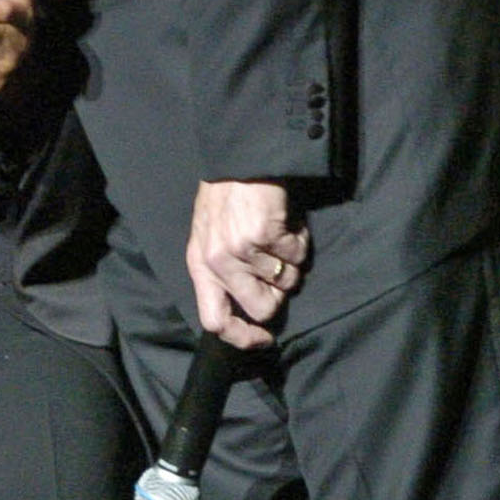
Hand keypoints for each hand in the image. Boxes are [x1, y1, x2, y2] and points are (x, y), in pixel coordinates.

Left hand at [187, 178, 309, 348]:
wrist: (238, 162)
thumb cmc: (224, 201)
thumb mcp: (208, 240)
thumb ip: (222, 274)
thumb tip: (250, 313)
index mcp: (200, 266)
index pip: (214, 321)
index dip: (243, 337)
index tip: (264, 337)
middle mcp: (218, 262)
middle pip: (262, 309)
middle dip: (278, 296)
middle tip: (276, 269)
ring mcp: (242, 249)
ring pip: (286, 282)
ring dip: (289, 262)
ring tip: (275, 236)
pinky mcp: (266, 234)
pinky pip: (297, 255)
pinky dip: (299, 241)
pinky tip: (284, 223)